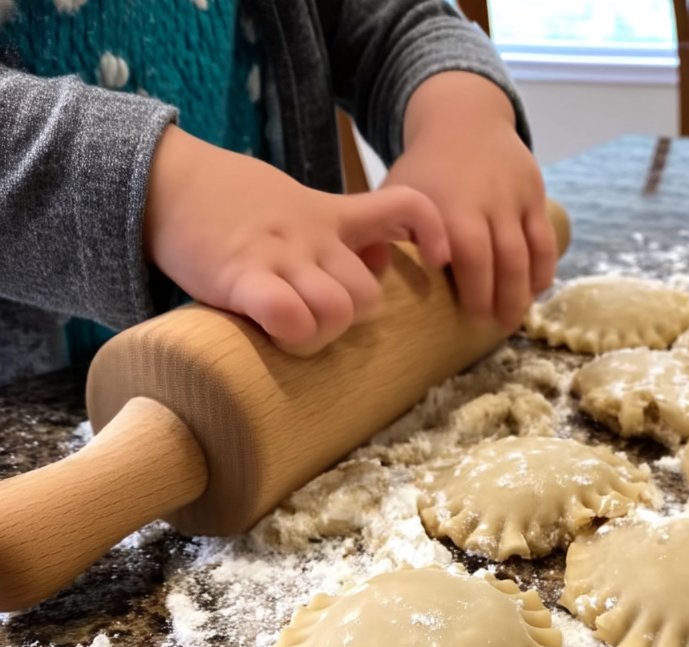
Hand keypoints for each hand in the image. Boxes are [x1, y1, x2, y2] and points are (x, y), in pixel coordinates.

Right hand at [143, 125, 449, 345]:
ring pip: (339, 310)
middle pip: (368, 294)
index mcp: (331, 216)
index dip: (430, 232)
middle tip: (315, 322)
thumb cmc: (232, 205)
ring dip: (321, 334)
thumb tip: (383, 258)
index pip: (404, 208)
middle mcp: (313, 237)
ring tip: (290, 331)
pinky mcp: (242, 278)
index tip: (436, 258)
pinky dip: (291, 334)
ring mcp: (280, 257)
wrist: (162, 181)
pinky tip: (274, 332)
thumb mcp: (299, 205)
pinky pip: (289, 316)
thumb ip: (344, 230)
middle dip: (350, 321)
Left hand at [384, 72, 557, 330]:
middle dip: (503, 298)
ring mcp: (514, 197)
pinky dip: (545, 266)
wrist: (463, 118)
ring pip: (529, 251)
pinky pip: (545, 237)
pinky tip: (537, 289)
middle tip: (497, 328)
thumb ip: (385, 234)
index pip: (470, 255)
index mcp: (451, 205)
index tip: (473, 318)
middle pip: (505, 258)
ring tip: (516, 317)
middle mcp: (488, 201)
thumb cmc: (425, 169)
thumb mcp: (397, 193)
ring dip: (525, 290)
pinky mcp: (535, 192)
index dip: (476, 289)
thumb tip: (371, 279)